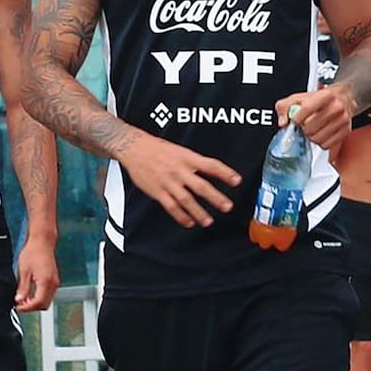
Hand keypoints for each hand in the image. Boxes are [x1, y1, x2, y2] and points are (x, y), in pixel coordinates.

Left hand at [15, 235, 59, 311]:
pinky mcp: (54, 280)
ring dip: (36, 303)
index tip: (18, 307)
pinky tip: (31, 293)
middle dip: (32, 307)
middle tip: (20, 304)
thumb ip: (23, 288)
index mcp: (45, 282)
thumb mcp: (24, 271)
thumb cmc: (33, 252)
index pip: (38, 303)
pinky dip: (40, 297)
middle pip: (44, 305)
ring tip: (24, 299)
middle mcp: (53, 284)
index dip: (27, 308)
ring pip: (47, 301)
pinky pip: (48, 294)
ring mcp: (55, 282)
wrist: (42, 242)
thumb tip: (19, 300)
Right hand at [118, 133, 240, 227]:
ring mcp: (168, 182)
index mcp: (187, 157)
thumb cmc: (157, 148)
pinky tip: (189, 222)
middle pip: (201, 186)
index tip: (237, 181)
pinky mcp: (157, 191)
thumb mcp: (179, 150)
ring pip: (186, 200)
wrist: (134, 148)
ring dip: (199, 212)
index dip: (225, 173)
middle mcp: (179, 170)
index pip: (210, 165)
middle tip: (227, 206)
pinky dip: (181, 216)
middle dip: (215, 197)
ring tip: (208, 221)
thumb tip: (211, 172)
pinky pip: (171, 206)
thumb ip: (193, 162)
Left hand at [275, 88, 353, 149]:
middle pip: (310, 127)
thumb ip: (284, 106)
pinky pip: (326, 145)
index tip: (293, 122)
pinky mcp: (345, 131)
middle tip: (302, 126)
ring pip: (317, 138)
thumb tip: (283, 122)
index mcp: (325, 96)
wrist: (343, 98)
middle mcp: (336, 107)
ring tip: (310, 130)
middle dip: (302, 129)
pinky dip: (319, 142)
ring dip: (310, 137)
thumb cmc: (319, 99)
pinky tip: (319, 134)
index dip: (296, 118)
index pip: (307, 108)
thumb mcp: (299, 97)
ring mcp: (342, 120)